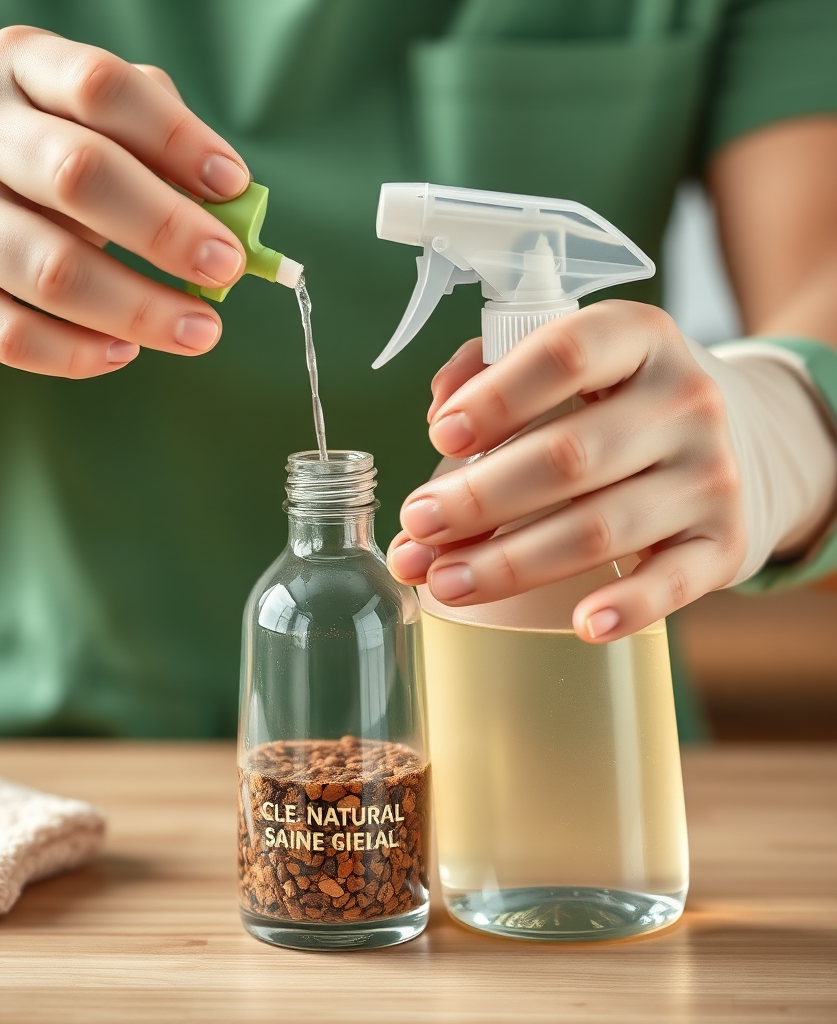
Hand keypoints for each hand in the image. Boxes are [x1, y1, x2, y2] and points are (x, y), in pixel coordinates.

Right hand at [0, 27, 251, 375]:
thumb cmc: (32, 165)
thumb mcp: (78, 121)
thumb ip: (151, 144)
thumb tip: (231, 205)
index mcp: (15, 68)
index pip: (101, 86)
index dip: (176, 137)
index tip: (233, 185)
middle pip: (79, 175)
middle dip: (168, 229)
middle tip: (228, 268)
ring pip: (53, 271)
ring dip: (142, 309)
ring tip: (202, 330)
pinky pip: (14, 336)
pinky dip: (80, 353)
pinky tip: (126, 353)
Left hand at [387, 301, 749, 642]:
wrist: (749, 438)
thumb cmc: (623, 400)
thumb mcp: (576, 360)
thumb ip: (494, 367)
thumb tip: (440, 414)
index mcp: (637, 339)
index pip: (564, 355)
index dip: (495, 399)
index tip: (441, 438)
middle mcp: (683, 402)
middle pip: (567, 457)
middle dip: (479, 498)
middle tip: (418, 525)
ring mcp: (710, 476)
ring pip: (598, 527)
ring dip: (510, 561)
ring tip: (443, 580)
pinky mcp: (724, 543)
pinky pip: (673, 581)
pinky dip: (626, 606)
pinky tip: (580, 625)